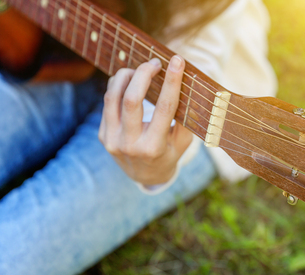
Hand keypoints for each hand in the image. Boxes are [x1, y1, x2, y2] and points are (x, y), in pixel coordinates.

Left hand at [98, 56, 192, 185]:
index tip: (178, 61)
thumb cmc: (169, 153)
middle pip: (132, 99)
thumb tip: (192, 83)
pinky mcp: (103, 134)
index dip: (172, 82)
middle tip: (155, 62)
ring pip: (113, 97)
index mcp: (154, 148)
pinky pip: (107, 102)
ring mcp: (112, 140)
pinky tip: (129, 80)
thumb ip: (187, 117)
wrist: (144, 175)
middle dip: (144, 74)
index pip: (165, 109)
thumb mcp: (183, 141)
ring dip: (127, 76)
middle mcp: (130, 145)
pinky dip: (118, 86)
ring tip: (141, 69)